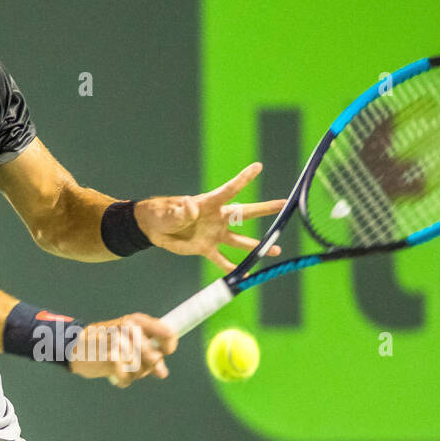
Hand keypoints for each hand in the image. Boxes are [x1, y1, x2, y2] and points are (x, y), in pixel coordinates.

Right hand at [68, 313, 177, 387]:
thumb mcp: (128, 342)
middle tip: (137, 367)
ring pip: (142, 368)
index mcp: (136, 321)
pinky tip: (115, 374)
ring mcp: (119, 341)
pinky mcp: (110, 357)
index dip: (168, 347)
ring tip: (124, 368)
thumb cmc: (104, 344)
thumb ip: (147, 354)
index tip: (162, 354)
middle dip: (147, 366)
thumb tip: (162, 372)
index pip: (167, 333)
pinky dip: (123, 379)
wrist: (74, 347)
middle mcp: (129, 327)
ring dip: (134, 374)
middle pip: (154, 356)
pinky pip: (127, 377)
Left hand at [133, 163, 286, 273]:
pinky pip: (223, 259)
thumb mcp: (171, 212)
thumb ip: (182, 211)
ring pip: (240, 241)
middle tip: (284, 205)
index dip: (243, 179)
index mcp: (209, 203)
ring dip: (257, 246)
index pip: (229, 190)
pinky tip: (247, 274)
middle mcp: (217, 218)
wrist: (155, 229)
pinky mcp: (207, 248)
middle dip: (265, 209)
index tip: (258, 167)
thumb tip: (190, 206)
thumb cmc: (162, 214)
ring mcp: (214, 234)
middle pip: (245, 213)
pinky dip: (233, 267)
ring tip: (275, 250)